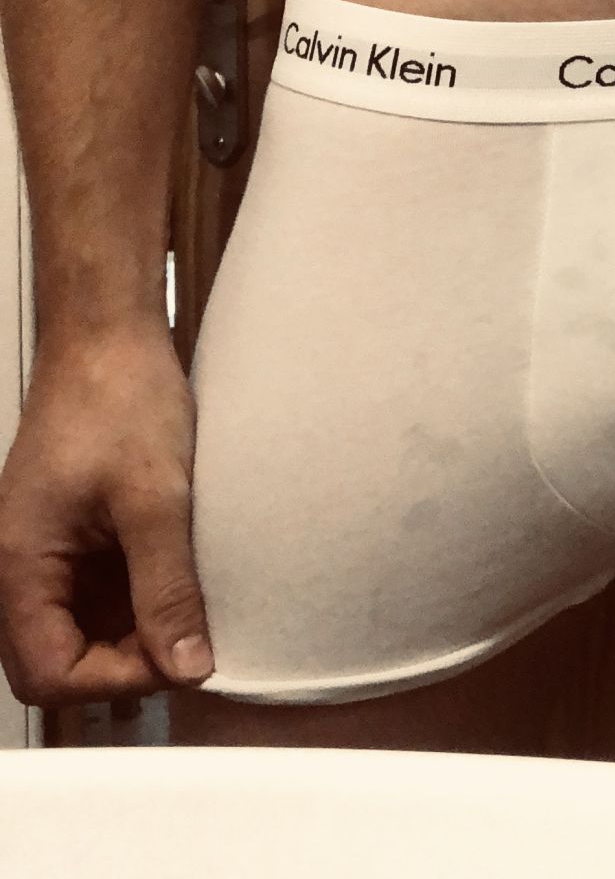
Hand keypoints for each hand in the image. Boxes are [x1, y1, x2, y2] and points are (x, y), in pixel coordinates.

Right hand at [0, 322, 215, 704]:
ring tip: (190, 610)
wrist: (110, 335)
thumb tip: (188, 666)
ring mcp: (47, 552)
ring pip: (78, 632)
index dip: (111, 681)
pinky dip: (135, 601)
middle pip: (55, 662)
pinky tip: (180, 582)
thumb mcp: (156, 498)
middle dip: (121, 667)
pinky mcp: (74, 537)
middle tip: (186, 641)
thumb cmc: (120, 397)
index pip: (46, 674)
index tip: (174, 657)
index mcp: (21, 564)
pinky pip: (96, 595)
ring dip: (131, 635)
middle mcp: (21, 567)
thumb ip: (167, 587)